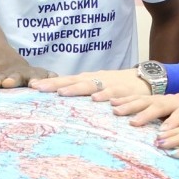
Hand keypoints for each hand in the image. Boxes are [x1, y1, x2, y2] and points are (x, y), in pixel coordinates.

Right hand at [0, 62, 57, 87]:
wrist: (9, 65)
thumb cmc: (31, 79)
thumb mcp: (43, 78)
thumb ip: (50, 82)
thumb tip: (65, 87)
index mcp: (33, 76)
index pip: (36, 77)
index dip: (35, 80)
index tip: (33, 85)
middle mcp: (19, 75)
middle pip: (16, 77)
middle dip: (12, 80)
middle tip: (8, 84)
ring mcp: (5, 76)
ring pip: (1, 78)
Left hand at [29, 69, 149, 101]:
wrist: (146, 79)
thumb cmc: (119, 86)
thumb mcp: (98, 86)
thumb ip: (82, 91)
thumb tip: (61, 97)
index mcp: (88, 79)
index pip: (65, 80)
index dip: (49, 83)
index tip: (31, 86)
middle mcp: (95, 79)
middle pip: (72, 81)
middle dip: (54, 84)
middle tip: (37, 87)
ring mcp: (108, 84)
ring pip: (89, 85)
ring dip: (75, 89)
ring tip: (61, 93)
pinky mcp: (123, 91)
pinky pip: (112, 93)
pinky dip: (104, 96)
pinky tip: (95, 99)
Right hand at [111, 92, 178, 129]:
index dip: (172, 123)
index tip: (161, 134)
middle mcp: (175, 98)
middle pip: (159, 104)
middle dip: (145, 113)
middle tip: (133, 123)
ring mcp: (164, 98)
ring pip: (146, 99)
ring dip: (130, 105)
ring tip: (115, 110)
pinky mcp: (156, 100)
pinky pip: (139, 98)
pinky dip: (125, 100)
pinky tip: (112, 103)